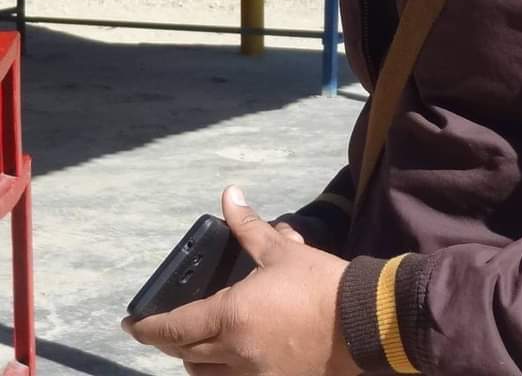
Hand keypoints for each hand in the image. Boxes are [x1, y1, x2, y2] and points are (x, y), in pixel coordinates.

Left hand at [122, 187, 356, 375]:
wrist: (360, 320)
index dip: (146, 327)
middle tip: (162, 329)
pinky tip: (227, 358)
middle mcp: (233, 352)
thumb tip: (229, 196)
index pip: (173, 327)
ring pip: (204, 374)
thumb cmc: (319, 283)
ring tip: (195, 343)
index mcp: (230, 316)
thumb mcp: (282, 251)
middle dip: (168, 342)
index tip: (130, 324)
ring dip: (193, 359)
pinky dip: (220, 372)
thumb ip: (249, 226)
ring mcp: (251, 375)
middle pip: (184, 354)